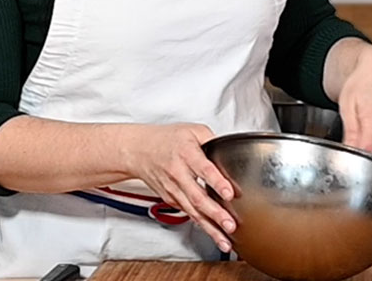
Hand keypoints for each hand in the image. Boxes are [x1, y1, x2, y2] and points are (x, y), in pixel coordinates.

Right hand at [119, 123, 235, 252]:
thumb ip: (213, 141)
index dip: (217, 183)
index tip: (229, 194)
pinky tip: (214, 234)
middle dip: (215, 214)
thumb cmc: (167, 140)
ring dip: (210, 227)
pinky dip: (201, 225)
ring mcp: (174, 190)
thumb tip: (232, 151)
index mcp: (187, 154)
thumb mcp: (193, 131)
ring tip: (225, 240)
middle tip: (230, 225)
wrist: (139, 151)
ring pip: (193, 211)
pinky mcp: (172, 200)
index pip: (204, 169)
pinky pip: (189, 214)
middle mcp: (179, 174)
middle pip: (198, 197)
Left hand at [325, 39, 371, 153]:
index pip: (367, 153)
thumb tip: (349, 150)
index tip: (344, 154)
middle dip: (360, 153)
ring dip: (367, 147)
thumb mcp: (347, 105)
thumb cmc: (361, 82)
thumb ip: (351, 131)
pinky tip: (366, 128)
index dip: (354, 157)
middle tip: (348, 140)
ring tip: (357, 129)